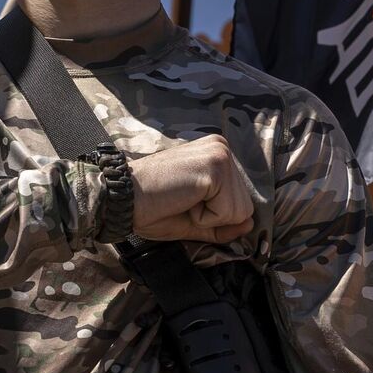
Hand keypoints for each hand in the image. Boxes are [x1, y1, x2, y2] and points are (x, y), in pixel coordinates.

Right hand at [128, 135, 256, 243]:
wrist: (122, 199)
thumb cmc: (152, 208)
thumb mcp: (194, 219)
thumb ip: (223, 223)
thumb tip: (250, 225)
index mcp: (216, 154)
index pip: (239, 200)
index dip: (213, 214)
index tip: (183, 201)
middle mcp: (222, 147)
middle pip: (243, 206)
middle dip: (213, 215)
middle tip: (181, 201)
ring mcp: (220, 154)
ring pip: (239, 211)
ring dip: (208, 216)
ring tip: (182, 199)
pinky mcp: (216, 166)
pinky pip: (228, 212)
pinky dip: (204, 217)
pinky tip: (183, 199)